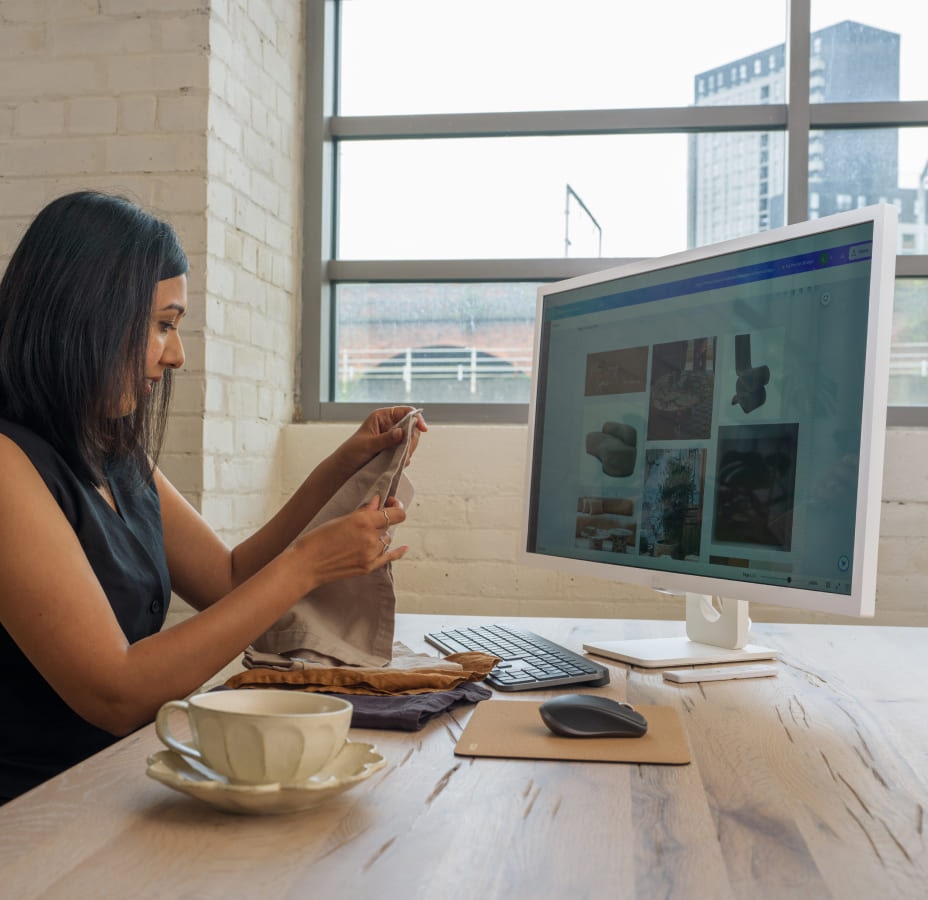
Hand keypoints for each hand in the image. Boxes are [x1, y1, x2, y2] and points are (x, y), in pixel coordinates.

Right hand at [291, 496, 408, 587]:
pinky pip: (389, 557)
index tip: (389, 502)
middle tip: (369, 518)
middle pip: (388, 525)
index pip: (396, 513)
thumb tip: (378, 501)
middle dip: (381, 520)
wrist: (306, 565)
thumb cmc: (317, 539)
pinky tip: (404, 548)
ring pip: (385, 540)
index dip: (395, 505)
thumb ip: (364, 511)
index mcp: (364, 521)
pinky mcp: (368, 567)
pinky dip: (397, 551)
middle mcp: (371, 538)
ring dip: (378, 535)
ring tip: (360, 536)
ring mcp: (371, 554)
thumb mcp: (340, 519)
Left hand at [338, 406, 427, 473]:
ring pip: (410, 441)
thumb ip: (385, 439)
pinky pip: (406, 452)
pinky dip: (404, 458)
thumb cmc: (351, 453)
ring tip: (398, 460)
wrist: (344, 469)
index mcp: (382, 417)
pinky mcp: (393, 451)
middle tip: (405, 452)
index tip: (422, 429)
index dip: (416, 418)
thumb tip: (401, 432)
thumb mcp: (368, 444)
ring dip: (408, 451)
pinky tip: (395, 464)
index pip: (405, 412)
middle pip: (411, 428)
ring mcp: (392, 439)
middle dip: (411, 440)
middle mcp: (388, 426)